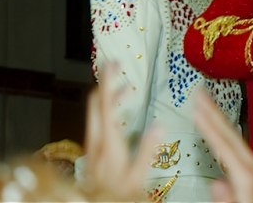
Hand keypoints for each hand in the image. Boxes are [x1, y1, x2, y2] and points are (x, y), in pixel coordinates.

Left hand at [82, 62, 162, 200]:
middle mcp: (96, 139)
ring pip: (95, 112)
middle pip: (95, 103)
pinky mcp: (93, 151)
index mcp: (108, 141)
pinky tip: (118, 113)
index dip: (107, 81)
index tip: (113, 63)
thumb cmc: (115, 194)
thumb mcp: (137, 176)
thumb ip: (147, 151)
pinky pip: (97, 122)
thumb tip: (160, 125)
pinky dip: (106, 109)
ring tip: (124, 88)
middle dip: (105, 82)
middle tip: (116, 67)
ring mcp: (93, 145)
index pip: (104, 104)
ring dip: (107, 96)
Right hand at [193, 88, 252, 202]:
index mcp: (248, 176)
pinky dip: (224, 134)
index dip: (210, 122)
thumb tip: (215, 183)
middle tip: (200, 91)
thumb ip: (228, 199)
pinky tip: (216, 130)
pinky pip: (235, 147)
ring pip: (233, 139)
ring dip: (218, 119)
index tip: (197, 103)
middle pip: (230, 135)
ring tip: (204, 103)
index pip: (225, 143)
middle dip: (214, 112)